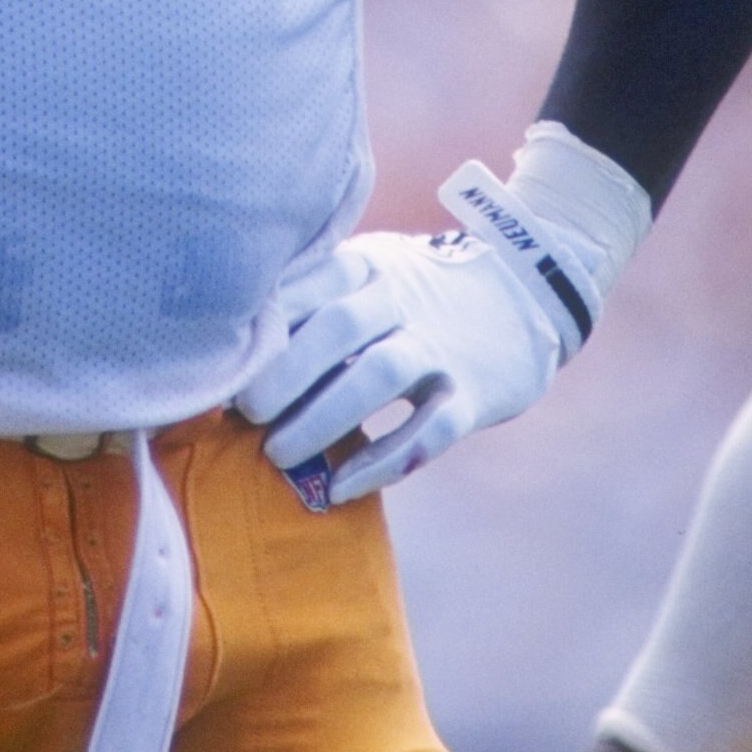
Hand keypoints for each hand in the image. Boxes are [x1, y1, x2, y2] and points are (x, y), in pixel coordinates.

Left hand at [235, 225, 562, 505]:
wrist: (528, 291)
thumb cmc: (419, 292)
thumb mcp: (372, 272)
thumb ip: (316, 297)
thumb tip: (233, 342)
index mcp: (369, 265)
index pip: (310, 284)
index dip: (265, 324)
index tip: (224, 360)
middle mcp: (404, 298)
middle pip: (338, 328)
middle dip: (284, 373)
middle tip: (243, 412)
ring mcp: (442, 345)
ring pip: (380, 376)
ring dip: (322, 418)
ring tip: (276, 454)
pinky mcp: (473, 394)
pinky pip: (427, 431)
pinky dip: (381, 462)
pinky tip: (339, 487)